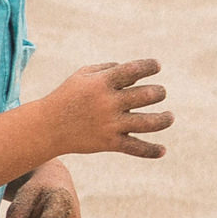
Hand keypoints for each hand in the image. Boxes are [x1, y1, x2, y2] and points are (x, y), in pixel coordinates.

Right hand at [46, 58, 172, 157]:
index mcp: (102, 83)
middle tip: (160, 93)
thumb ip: (109, 68)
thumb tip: (136, 72)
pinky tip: (163, 150)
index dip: (149, 66)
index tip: (157, 66)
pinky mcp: (109, 142)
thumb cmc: (67, 96)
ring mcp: (110, 124)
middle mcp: (108, 103)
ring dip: (164, 119)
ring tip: (169, 116)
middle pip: (146, 95)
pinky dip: (151, 151)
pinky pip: (135, 148)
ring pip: (147, 123)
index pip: (133, 70)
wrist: (47, 127)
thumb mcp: (83, 75)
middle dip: (159, 93)